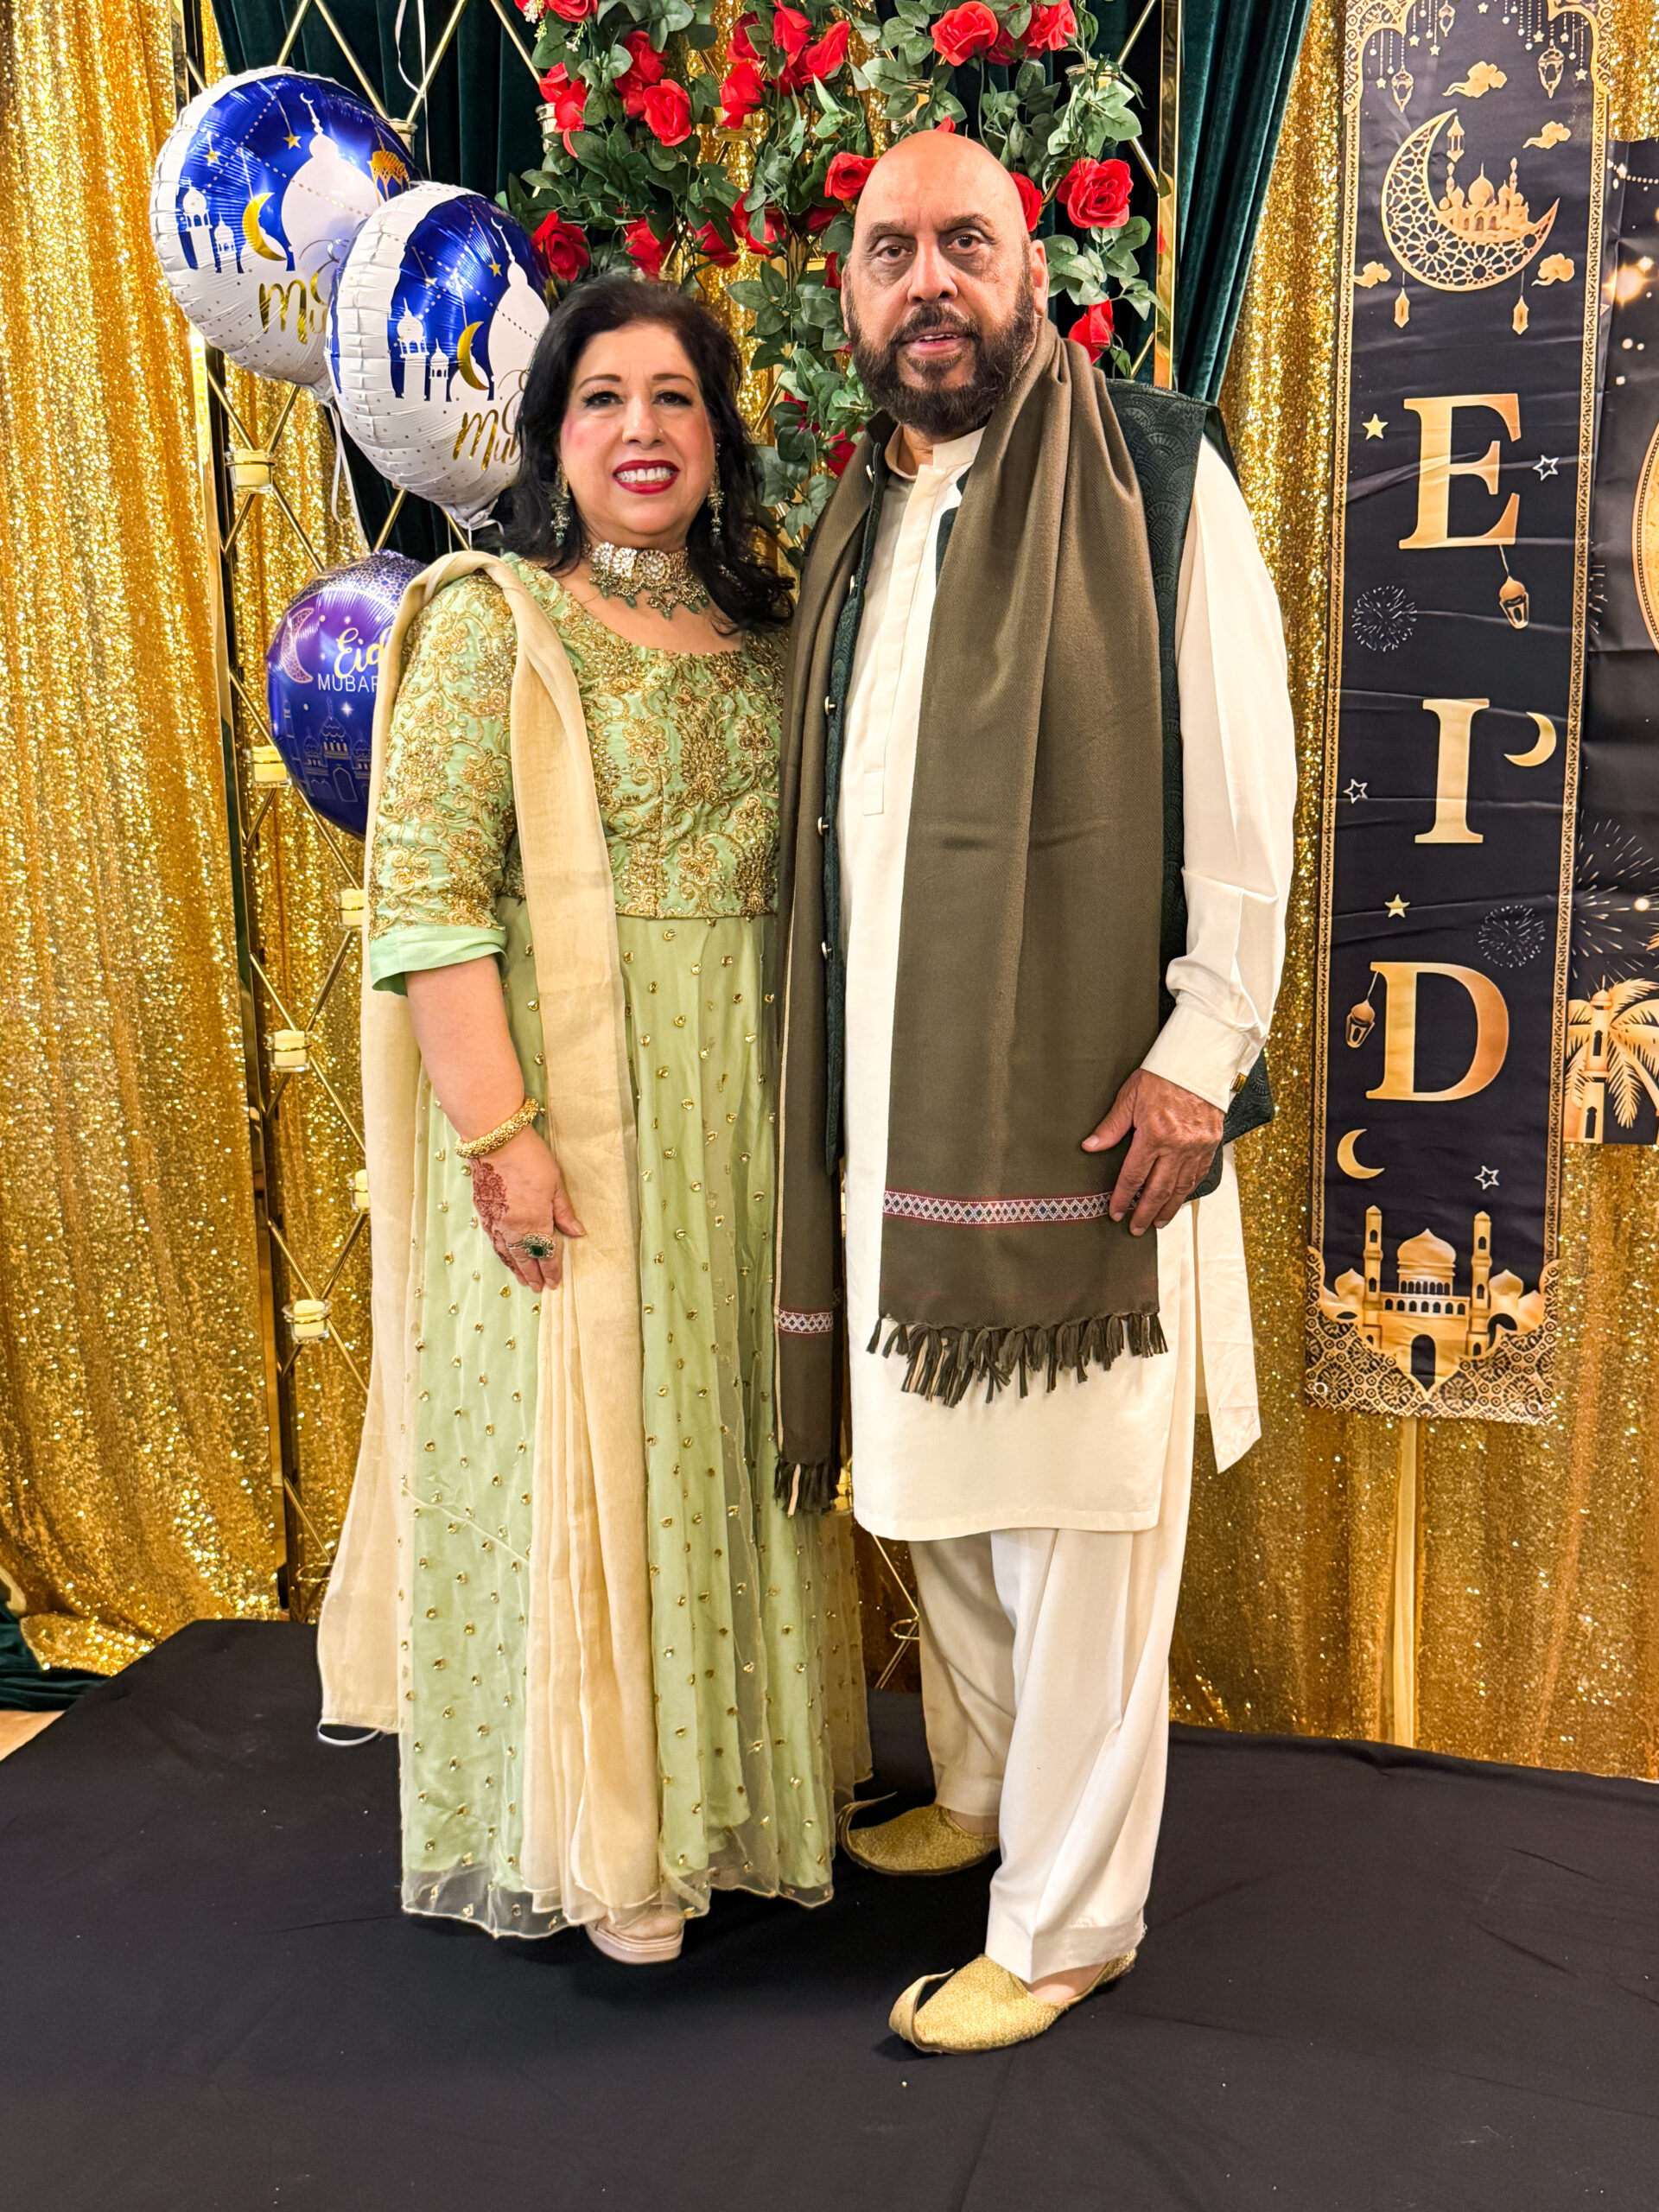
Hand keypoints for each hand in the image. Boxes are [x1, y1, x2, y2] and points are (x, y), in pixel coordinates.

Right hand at [466, 1126, 584, 1290]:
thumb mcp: (555, 1183)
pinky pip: (494, 1241)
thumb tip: (577, 1232)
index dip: (551, 1269)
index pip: (546, 1254)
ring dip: (515, 1268)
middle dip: (533, 1274)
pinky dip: (501, 1253)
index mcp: (534, 1222)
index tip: (555, 1281)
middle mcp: (512, 1227)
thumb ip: (563, 1211)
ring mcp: (495, 1221)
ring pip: (506, 1253)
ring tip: (523, 1279)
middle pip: (524, 1258)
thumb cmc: (529, 1157)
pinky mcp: (483, 1212)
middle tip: (538, 1287)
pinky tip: (504, 1255)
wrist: (495, 1140)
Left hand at [1081, 1069, 1222, 1236]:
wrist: (1200, 1062)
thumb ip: (1111, 1126)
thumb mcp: (1130, 1096)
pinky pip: (1199, 1175)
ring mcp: (1197, 1147)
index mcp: (1155, 1135)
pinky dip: (1188, 1191)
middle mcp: (1178, 1146)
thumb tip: (1090, 1146)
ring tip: (1158, 1223)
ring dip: (1168, 1208)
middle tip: (1136, 1229)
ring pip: (1181, 1187)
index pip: (1134, 1177)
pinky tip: (1180, 1200)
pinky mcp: (1211, 1144)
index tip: (1116, 1213)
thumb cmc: (1163, 1075)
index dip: (1123, 1198)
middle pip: (1159, 1190)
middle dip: (1145, 1213)